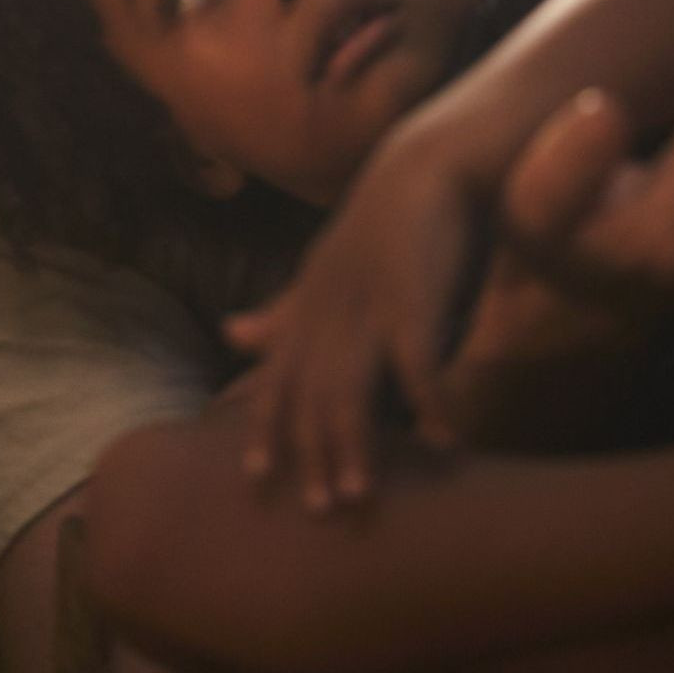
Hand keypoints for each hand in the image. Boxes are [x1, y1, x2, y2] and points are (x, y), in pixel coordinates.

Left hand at [222, 132, 479, 514]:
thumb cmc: (382, 221)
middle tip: (316, 509)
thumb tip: (230, 332)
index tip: (254, 480)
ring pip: (348, 388)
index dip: (265, 427)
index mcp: (306, 305)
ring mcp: (366, 306)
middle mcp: (325, 310)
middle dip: (308, 453)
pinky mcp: (411, 297)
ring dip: (354, 446)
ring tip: (359, 495)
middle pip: (308, 394)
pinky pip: (416, 363)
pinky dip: (429, 405)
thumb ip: (281, 309)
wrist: (428, 163)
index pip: (277, 377)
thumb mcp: (320, 267)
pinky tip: (443, 442)